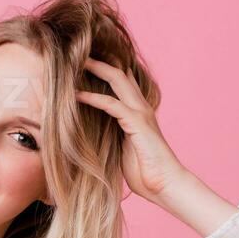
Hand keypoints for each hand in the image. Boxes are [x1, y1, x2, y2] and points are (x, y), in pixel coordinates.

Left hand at [76, 58, 187, 201]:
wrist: (164, 185)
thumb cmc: (143, 172)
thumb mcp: (121, 148)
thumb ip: (111, 134)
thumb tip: (89, 133)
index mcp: (137, 111)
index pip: (121, 82)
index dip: (104, 69)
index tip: (82, 62)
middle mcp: (140, 107)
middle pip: (119, 73)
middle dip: (98, 60)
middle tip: (76, 52)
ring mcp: (140, 113)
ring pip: (117, 80)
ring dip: (95, 69)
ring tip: (74, 62)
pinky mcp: (137, 124)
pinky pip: (112, 105)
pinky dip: (93, 98)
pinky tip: (76, 95)